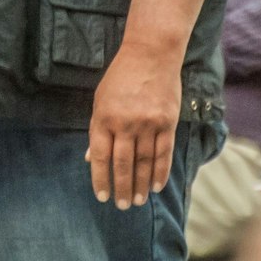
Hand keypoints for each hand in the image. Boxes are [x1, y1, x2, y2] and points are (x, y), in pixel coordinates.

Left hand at [87, 42, 181, 208]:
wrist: (151, 54)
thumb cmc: (121, 77)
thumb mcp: (101, 100)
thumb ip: (98, 130)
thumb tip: (92, 159)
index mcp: (104, 118)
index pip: (101, 157)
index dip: (100, 179)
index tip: (102, 197)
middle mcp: (125, 123)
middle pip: (123, 164)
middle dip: (121, 188)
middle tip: (122, 206)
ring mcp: (148, 123)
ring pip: (144, 162)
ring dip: (140, 185)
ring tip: (138, 201)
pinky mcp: (167, 122)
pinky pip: (164, 153)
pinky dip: (160, 172)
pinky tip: (156, 186)